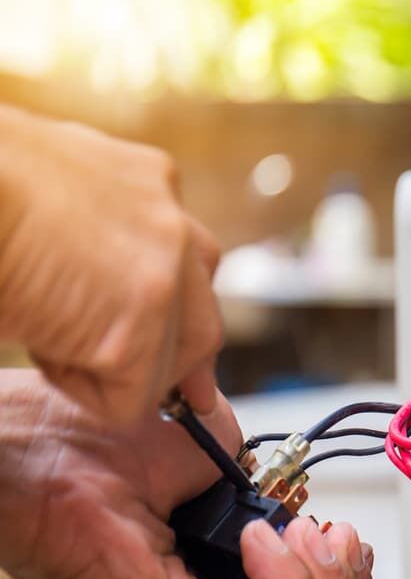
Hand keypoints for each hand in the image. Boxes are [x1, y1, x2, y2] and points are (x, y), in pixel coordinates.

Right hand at [0, 105, 223, 423]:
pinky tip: (38, 348)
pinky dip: (83, 391)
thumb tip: (100, 296)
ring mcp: (165, 273)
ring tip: (45, 335)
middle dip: (181, 358)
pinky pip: (131, 397)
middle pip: (203, 312)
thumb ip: (95, 234)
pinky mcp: (142, 324)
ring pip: (179, 357)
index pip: (187, 257)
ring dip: (117, 369)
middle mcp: (169, 221)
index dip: (174, 310)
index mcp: (145, 181)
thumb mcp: (49, 194)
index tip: (162, 343)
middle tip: (163, 389)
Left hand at [0, 370, 374, 578]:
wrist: (55, 448)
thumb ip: (269, 493)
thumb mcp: (224, 461)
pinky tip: (261, 539)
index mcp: (221, 578)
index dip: (339, 573)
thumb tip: (302, 510)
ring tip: (295, 534)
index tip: (330, 523)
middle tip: (328, 534)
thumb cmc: (112, 445)